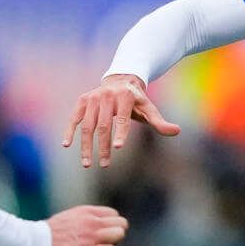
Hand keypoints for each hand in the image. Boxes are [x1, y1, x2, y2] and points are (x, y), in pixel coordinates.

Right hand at [45, 205, 128, 245]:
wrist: (35, 243)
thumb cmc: (50, 232)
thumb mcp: (70, 217)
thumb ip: (86, 218)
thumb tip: (100, 225)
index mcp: (86, 212)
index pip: (113, 215)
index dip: (111, 225)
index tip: (102, 232)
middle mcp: (91, 222)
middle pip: (121, 224)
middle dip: (116, 233)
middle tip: (104, 241)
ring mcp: (91, 237)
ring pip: (119, 235)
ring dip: (112, 242)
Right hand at [63, 74, 181, 167]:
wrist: (120, 80)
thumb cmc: (137, 101)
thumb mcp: (150, 109)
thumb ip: (160, 122)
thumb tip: (177, 131)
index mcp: (125, 97)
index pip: (122, 119)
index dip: (120, 133)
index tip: (117, 148)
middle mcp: (107, 96)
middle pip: (103, 126)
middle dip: (103, 147)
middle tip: (104, 165)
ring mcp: (93, 98)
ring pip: (87, 125)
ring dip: (86, 146)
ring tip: (87, 163)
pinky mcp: (82, 100)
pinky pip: (74, 117)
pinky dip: (70, 130)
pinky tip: (67, 145)